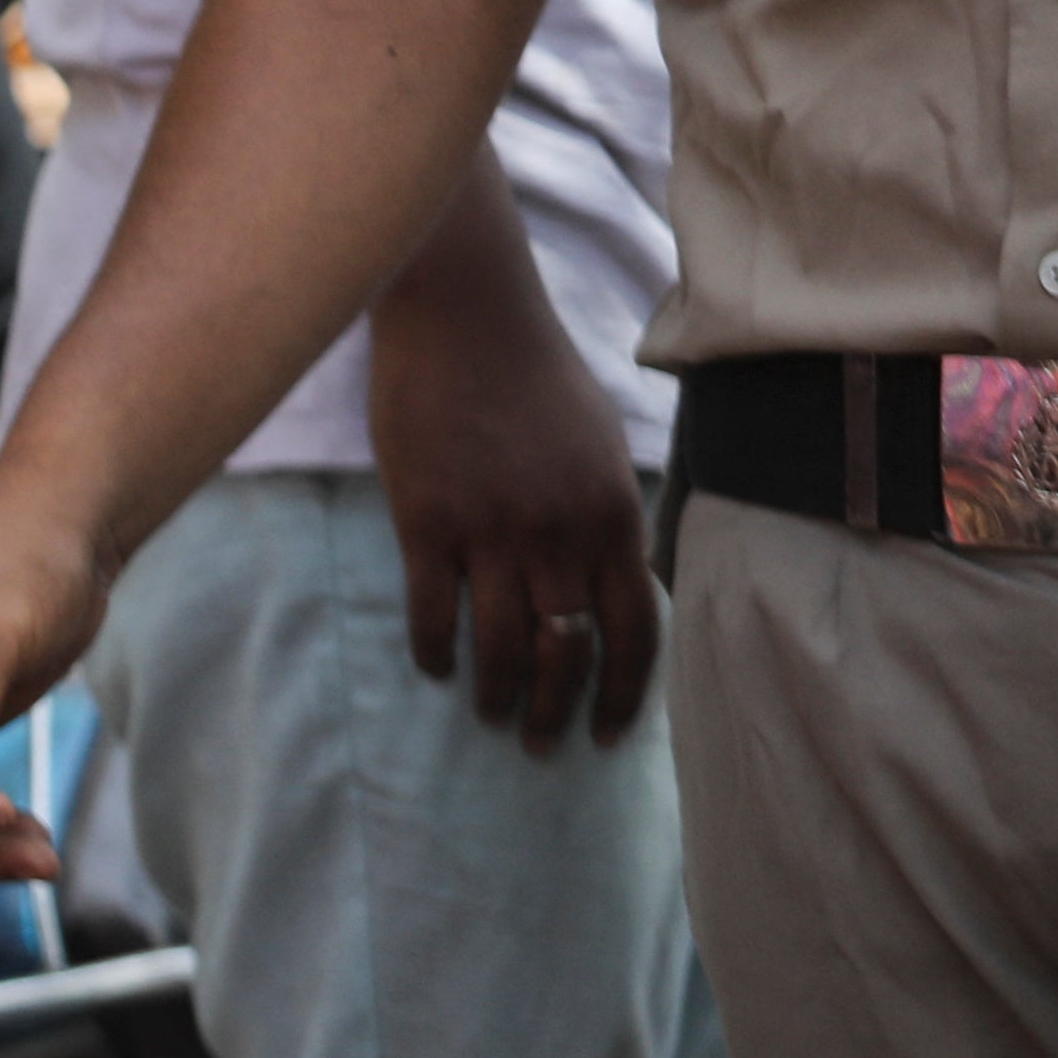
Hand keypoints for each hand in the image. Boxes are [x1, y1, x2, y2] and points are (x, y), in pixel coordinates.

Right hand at [366, 213, 659, 751]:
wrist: (462, 313)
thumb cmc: (532, 371)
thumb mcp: (599, 444)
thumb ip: (608, 515)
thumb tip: (613, 580)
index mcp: (611, 517)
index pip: (634, 634)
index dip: (620, 695)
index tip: (604, 734)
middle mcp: (558, 533)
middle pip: (567, 653)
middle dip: (556, 713)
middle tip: (540, 745)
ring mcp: (489, 528)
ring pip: (502, 644)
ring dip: (499, 695)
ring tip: (491, 716)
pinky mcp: (424, 517)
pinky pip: (433, 609)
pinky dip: (435, 649)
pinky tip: (435, 667)